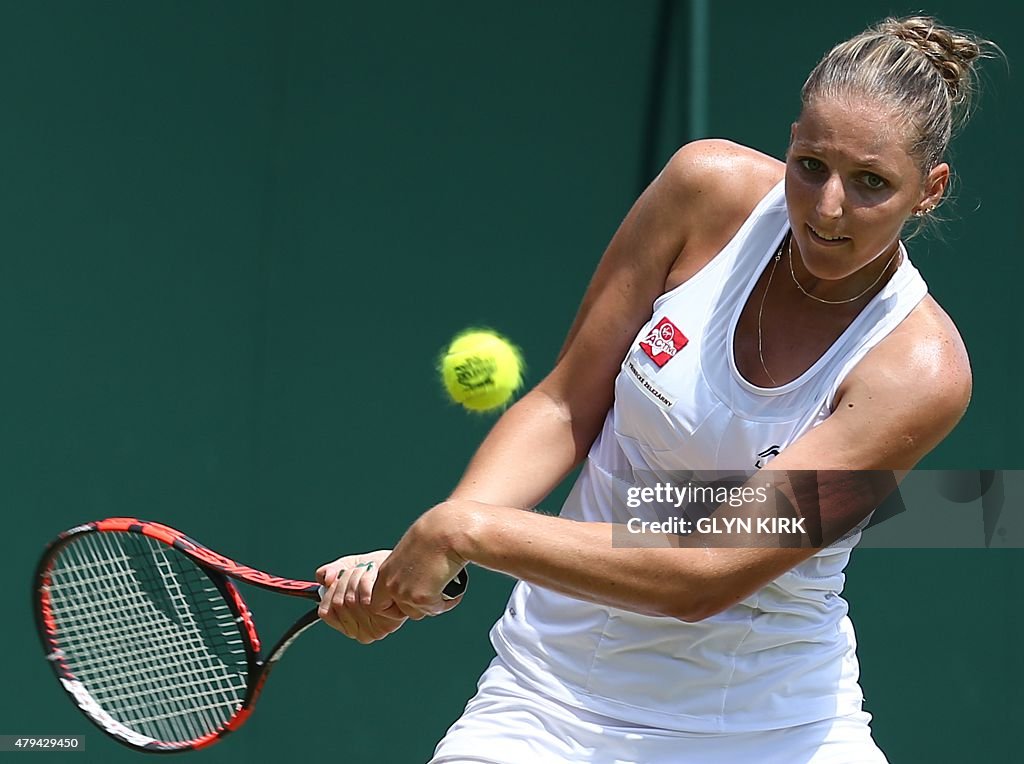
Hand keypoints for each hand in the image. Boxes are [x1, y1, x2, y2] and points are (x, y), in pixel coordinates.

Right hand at [315, 550, 407, 643]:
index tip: (338, 576)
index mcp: (349, 623)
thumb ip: (332, 571)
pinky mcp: (386, 624)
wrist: (406, 567)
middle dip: (346, 580)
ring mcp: (373, 630)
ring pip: (348, 600)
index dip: (330, 590)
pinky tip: (377, 578)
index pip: (325, 611)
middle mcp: (360, 632)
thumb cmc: (379, 569)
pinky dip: (366, 582)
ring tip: (369, 572)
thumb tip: (324, 579)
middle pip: (338, 604)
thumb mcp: (350, 567)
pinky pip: (363, 600)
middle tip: (360, 570)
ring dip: (357, 578)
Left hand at [370, 503, 468, 620]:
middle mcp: (391, 584)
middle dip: (417, 606)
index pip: (379, 603)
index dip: (396, 605)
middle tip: (432, 592)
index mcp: (385, 572)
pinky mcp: (422, 598)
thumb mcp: (411, 553)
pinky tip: (454, 588)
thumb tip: (414, 580)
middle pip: (401, 611)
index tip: (411, 598)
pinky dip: (447, 601)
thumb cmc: (434, 535)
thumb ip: (406, 570)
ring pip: (420, 612)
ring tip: (445, 586)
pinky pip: (437, 609)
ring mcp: (405, 593)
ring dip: (433, 603)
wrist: (447, 531)